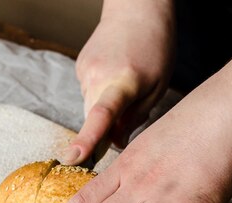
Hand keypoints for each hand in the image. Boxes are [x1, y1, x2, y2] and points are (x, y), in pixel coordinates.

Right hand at [63, 0, 175, 164]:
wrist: (136, 8)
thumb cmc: (156, 46)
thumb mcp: (158, 86)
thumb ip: (135, 118)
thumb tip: (115, 144)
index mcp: (123, 82)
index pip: (101, 116)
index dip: (88, 139)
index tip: (73, 158)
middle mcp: (98, 76)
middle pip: (94, 120)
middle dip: (107, 127)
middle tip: (131, 110)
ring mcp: (85, 71)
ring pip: (90, 107)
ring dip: (105, 107)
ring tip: (126, 83)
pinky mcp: (80, 67)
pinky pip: (88, 93)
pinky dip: (100, 94)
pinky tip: (114, 76)